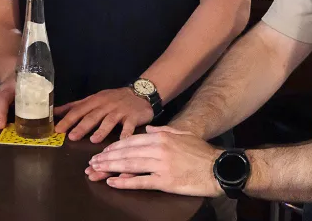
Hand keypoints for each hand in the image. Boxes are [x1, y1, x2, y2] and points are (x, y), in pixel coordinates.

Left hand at [54, 87, 153, 142]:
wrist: (140, 93)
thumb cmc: (112, 99)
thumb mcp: (93, 99)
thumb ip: (74, 106)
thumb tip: (54, 112)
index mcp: (94, 101)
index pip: (79, 110)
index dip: (69, 119)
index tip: (58, 129)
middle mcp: (106, 105)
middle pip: (92, 116)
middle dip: (82, 126)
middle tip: (72, 137)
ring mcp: (120, 111)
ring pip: (109, 121)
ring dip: (102, 130)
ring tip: (93, 140)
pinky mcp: (133, 117)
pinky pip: (129, 126)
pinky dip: (126, 133)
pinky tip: (122, 141)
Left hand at [85, 126, 223, 196]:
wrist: (218, 168)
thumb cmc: (201, 152)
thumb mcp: (182, 135)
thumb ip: (163, 130)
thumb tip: (148, 128)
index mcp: (161, 137)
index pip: (131, 140)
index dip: (115, 146)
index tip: (104, 151)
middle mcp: (158, 149)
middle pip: (126, 152)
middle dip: (107, 157)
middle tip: (92, 162)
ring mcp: (161, 165)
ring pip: (129, 165)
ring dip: (110, 167)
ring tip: (97, 170)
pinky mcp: (165, 181)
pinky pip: (140, 181)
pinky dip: (124, 182)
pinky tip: (112, 182)